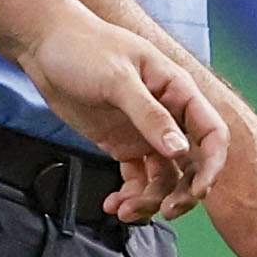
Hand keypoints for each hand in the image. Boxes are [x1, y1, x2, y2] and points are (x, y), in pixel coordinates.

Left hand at [18, 11, 231, 219]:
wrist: (45, 46)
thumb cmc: (84, 47)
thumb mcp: (118, 80)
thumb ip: (149, 115)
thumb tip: (179, 150)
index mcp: (178, 91)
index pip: (211, 133)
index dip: (211, 165)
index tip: (197, 190)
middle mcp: (167, 115)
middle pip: (190, 164)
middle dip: (182, 192)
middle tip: (166, 211)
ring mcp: (144, 132)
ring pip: (162, 177)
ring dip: (149, 199)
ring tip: (124, 209)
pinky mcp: (122, 143)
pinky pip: (136, 177)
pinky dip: (129, 195)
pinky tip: (113, 204)